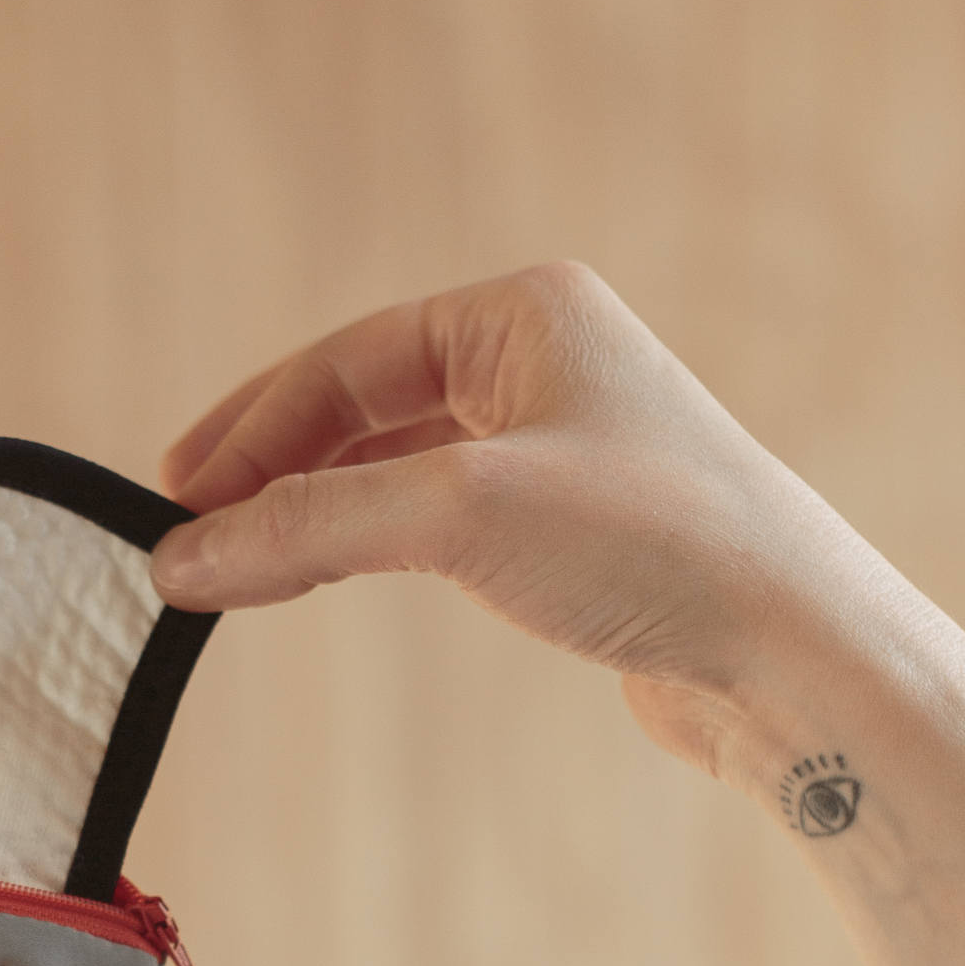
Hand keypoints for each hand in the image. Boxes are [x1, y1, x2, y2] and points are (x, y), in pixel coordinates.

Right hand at [150, 261, 964, 965]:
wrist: (790, 651)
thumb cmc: (657, 543)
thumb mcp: (455, 514)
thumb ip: (307, 527)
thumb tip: (183, 558)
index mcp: (523, 315)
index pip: (345, 359)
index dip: (249, 427)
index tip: (174, 497)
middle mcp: (543, 367)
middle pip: (362, 407)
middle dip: (270, 470)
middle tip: (187, 530)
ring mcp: (559, 450)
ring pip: (393, 469)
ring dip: (311, 515)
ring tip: (236, 567)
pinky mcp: (570, 533)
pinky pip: (432, 523)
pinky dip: (364, 547)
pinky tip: (321, 577)